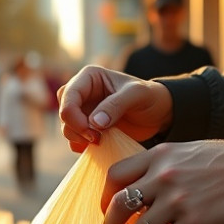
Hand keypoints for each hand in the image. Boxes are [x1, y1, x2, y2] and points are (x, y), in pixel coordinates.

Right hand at [58, 65, 172, 152]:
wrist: (159, 114)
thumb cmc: (150, 97)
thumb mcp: (137, 95)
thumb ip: (116, 105)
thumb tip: (94, 122)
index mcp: (89, 77)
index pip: (68, 96)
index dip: (74, 116)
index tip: (93, 131)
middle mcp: (82, 92)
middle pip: (63, 111)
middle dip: (75, 128)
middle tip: (96, 138)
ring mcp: (84, 110)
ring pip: (66, 126)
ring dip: (78, 138)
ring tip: (100, 141)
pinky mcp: (88, 126)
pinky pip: (74, 137)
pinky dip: (81, 145)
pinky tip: (97, 146)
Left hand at [102, 140, 223, 223]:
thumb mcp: (186, 151)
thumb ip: (162, 165)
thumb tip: (142, 188)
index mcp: (159, 156)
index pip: (115, 174)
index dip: (105, 196)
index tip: (108, 209)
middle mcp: (163, 176)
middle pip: (119, 205)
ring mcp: (177, 199)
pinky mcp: (194, 221)